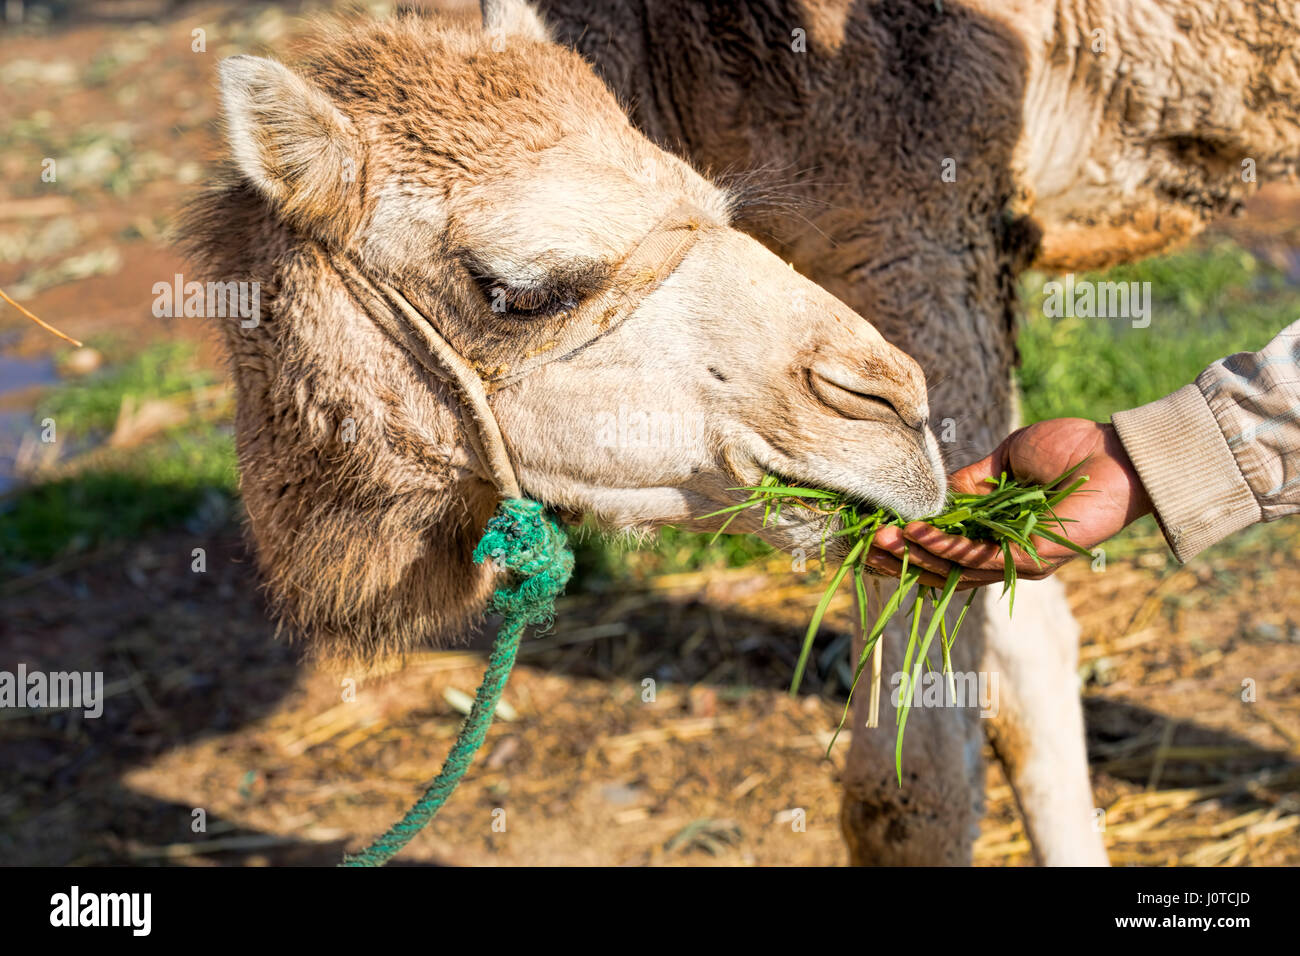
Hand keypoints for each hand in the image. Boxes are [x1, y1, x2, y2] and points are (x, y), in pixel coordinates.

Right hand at [865, 419, 1153, 587]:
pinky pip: (980, 559)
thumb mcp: (1008, 459)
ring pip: (954, 568)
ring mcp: (1021, 562)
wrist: (1122, 452)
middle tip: (865, 547)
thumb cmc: (1074, 448)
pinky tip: (918, 533)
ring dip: (915, 554)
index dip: (906, 549)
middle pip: (942, 570)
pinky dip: (945, 548)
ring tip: (884, 539)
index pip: (944, 553)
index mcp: (998, 535)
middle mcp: (1007, 556)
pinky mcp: (1035, 559)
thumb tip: (935, 493)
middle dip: (901, 559)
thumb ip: (973, 481)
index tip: (871, 537)